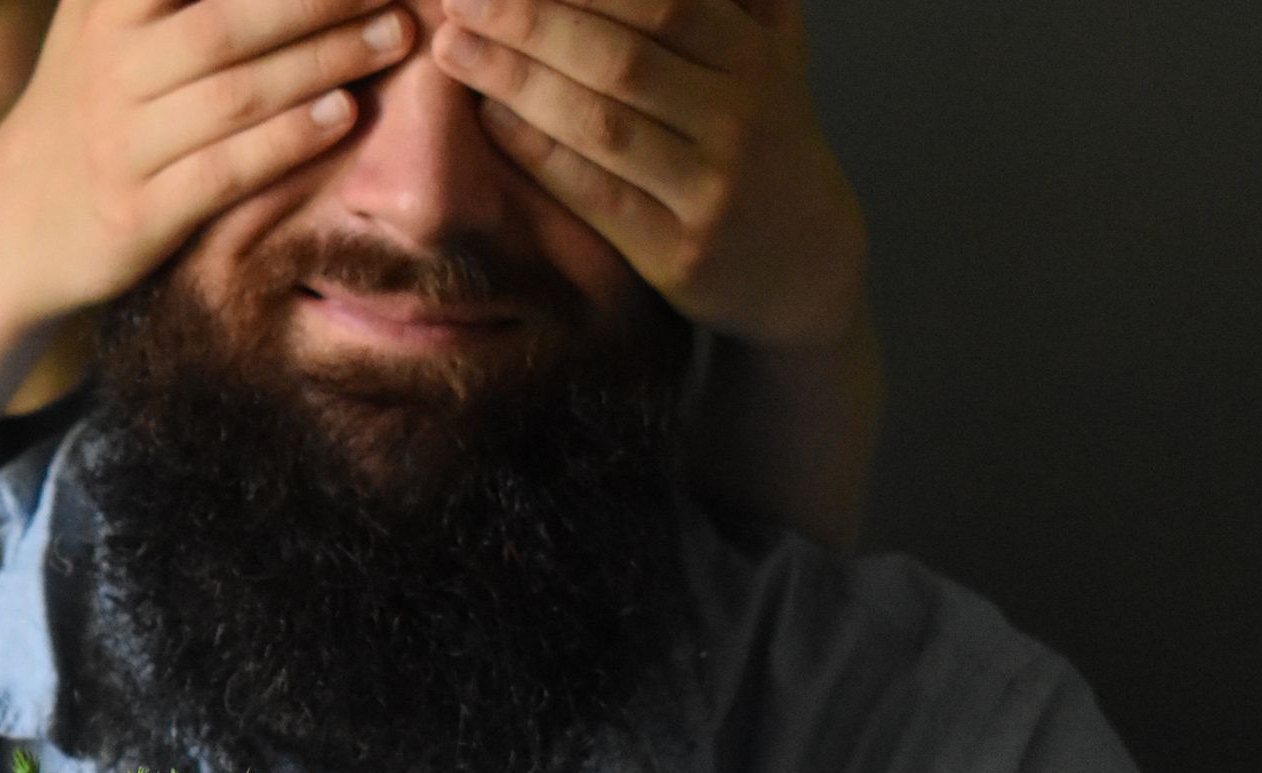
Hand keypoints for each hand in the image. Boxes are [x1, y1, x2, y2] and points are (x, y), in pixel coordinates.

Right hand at [0, 0, 417, 326]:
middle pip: (227, 22)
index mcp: (107, 10)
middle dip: (320, 0)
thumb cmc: (88, 104)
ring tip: (393, 37)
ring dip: (325, 62)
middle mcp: (108, 68)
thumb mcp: (102, 21)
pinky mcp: (138, 212)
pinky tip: (344, 116)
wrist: (12, 222)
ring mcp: (121, 143)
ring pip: (236, 95)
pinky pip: (226, 171)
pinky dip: (289, 141)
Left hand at [428, 0, 868, 352]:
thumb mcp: (770, 51)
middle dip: (531, 23)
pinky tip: (489, 117)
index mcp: (756, 60)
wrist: (807, 259)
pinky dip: (536, 151)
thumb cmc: (764, 137)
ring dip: (516, 82)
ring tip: (454, 49)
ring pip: (600, 125)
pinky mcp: (678, 253)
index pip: (665, 5)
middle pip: (621, 59)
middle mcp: (740, 120)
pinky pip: (593, 194)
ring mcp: (711, 190)